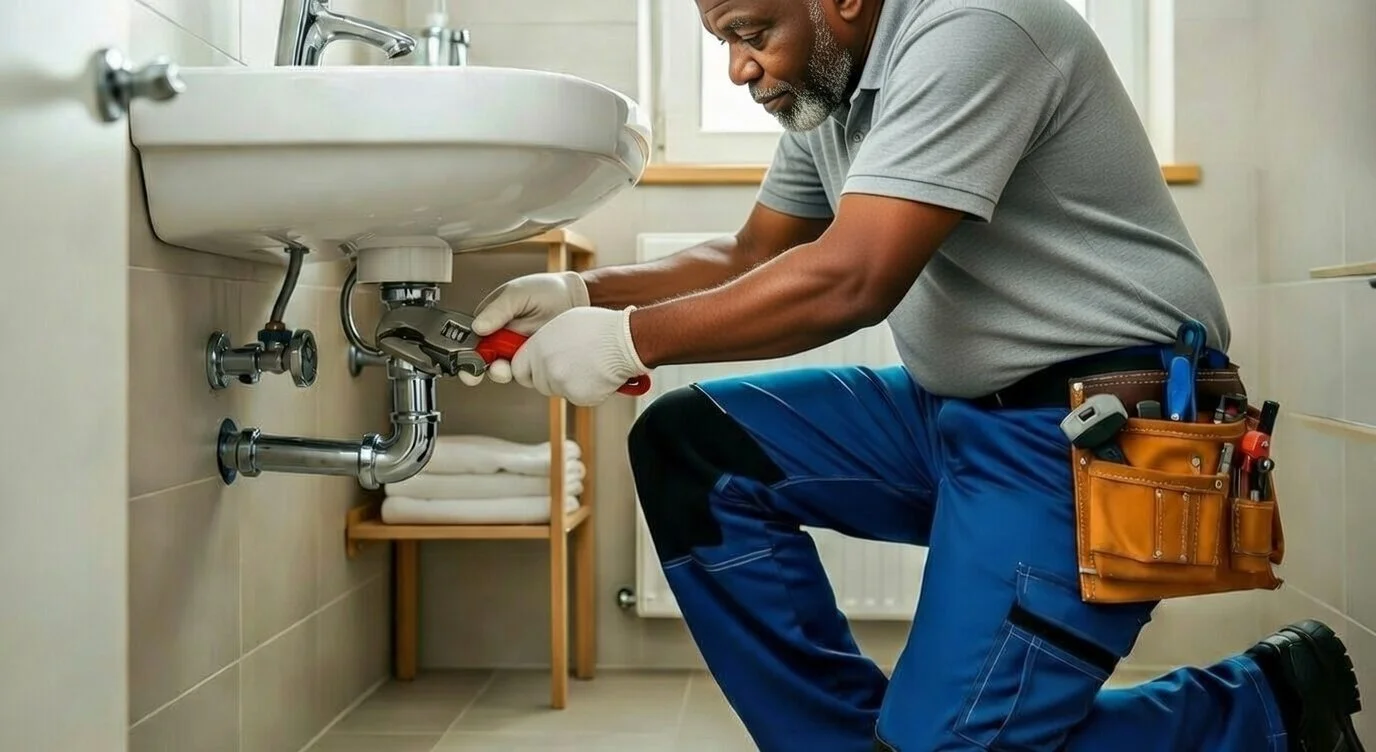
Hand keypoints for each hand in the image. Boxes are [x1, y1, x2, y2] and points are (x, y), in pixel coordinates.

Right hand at [458, 271, 589, 385]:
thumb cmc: (547, 290)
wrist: (577, 298)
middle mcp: (501, 339)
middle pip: (482, 361)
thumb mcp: (517, 293)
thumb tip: (477, 327)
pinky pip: (524, 374)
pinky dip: (525, 372)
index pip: (470, 340)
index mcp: (490, 320)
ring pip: (501, 371)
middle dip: (479, 369)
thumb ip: (496, 310)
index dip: (465, 352)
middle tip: (484, 369)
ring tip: (507, 365)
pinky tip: (529, 362)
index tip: (468, 359)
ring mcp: (517, 352)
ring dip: (502, 372)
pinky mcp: (533, 362)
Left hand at [510, 307, 649, 405]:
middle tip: (572, 365)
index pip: (518, 369)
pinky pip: (577, 398)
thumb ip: (546, 341)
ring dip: (569, 384)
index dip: (528, 370)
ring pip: (558, 391)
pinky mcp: (578, 397)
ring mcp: (561, 383)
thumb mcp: (564, 324)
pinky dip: (587, 391)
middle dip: (551, 378)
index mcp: (539, 346)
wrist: (626, 341)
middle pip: (538, 383)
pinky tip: (598, 374)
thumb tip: (538, 352)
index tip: (536, 370)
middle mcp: (545, 366)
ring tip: (588, 366)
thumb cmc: (600, 327)